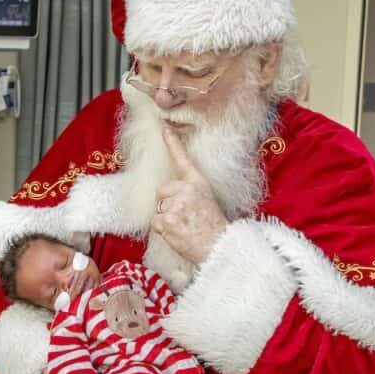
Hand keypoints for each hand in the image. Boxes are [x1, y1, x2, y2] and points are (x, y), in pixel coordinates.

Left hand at [151, 126, 227, 264]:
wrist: (219, 246)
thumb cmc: (213, 227)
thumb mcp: (207, 201)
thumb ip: (189, 193)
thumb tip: (171, 195)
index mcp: (198, 183)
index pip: (183, 160)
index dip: (172, 143)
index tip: (163, 127)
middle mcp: (186, 190)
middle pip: (161, 191)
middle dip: (167, 204)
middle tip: (184, 218)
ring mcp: (175, 204)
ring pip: (158, 209)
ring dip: (166, 219)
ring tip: (184, 227)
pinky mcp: (166, 219)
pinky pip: (155, 222)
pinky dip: (163, 230)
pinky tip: (177, 233)